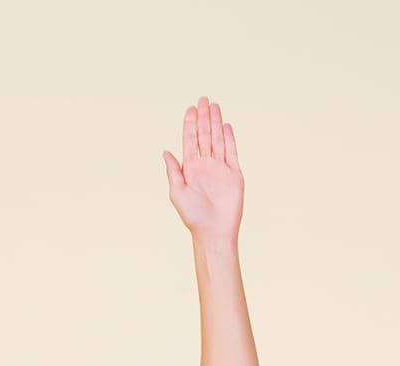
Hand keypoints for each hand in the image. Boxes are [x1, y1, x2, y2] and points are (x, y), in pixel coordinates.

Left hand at [162, 96, 243, 243]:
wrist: (214, 231)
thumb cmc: (193, 216)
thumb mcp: (176, 192)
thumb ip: (172, 171)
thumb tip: (165, 151)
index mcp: (190, 168)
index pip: (190, 140)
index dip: (190, 124)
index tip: (191, 108)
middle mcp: (205, 166)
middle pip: (204, 136)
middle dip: (204, 118)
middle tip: (203, 99)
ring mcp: (220, 169)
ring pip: (217, 140)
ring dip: (216, 123)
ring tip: (214, 106)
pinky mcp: (234, 175)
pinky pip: (231, 153)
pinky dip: (229, 139)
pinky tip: (226, 125)